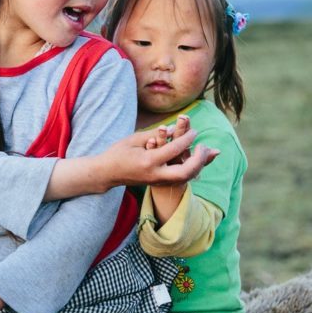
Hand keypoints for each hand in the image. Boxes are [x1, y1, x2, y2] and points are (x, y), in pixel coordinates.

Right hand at [96, 122, 218, 188]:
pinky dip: (192, 170)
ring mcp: (157, 182)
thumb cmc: (118, 153)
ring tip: (204, 152)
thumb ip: (155, 134)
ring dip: (198, 166)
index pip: (174, 149)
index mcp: (148, 161)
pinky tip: (198, 160)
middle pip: (185, 172)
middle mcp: (155, 174)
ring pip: (185, 178)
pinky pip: (180, 179)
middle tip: (203, 146)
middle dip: (199, 160)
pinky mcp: (158, 184)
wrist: (107, 174)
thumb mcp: (134, 139)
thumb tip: (174, 128)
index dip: (187, 139)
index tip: (195, 130)